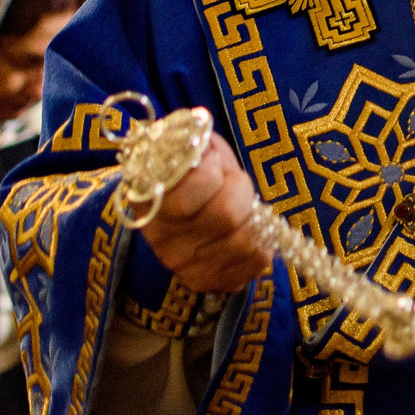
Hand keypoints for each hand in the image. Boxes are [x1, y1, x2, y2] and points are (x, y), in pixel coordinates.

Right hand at [140, 131, 268, 292]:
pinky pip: (253, 265)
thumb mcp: (188, 147)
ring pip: (244, 242)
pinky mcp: (204, 280)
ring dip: (254, 218)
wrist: (174, 205)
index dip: (217, 169)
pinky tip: (248, 232)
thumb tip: (205, 134)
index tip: (214, 162)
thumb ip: (196, 142)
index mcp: (152, 196)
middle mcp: (161, 237)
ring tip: (241, 208)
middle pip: (226, 216)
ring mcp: (181, 264)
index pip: (199, 184)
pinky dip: (261, 245)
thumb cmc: (189, 169)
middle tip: (234, 184)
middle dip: (241, 193)